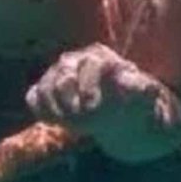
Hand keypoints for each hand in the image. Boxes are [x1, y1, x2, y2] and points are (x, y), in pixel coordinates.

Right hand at [25, 44, 180, 160]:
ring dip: (57, 111)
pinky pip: (33, 97)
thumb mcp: (146, 101)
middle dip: (72, 104)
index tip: (94, 109)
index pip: (90, 66)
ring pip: (44, 88)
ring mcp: (56, 73)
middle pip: (63, 77)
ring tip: (71, 125)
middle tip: (83, 123)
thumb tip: (146, 86)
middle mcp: (75, 60)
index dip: (90, 89)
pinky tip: (56, 123)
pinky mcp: (44, 88)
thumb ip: (145, 94)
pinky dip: (42, 111)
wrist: (119, 115)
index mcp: (101, 56)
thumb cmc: (134, 106)